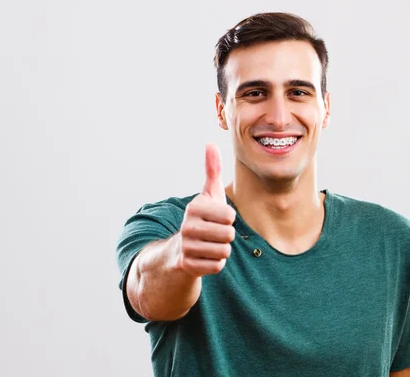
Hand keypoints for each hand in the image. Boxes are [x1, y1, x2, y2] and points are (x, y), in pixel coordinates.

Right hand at [175, 143, 235, 276]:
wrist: (179, 250)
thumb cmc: (202, 218)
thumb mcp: (208, 194)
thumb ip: (212, 170)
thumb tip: (210, 143)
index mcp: (194, 207)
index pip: (230, 216)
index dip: (228, 218)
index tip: (215, 218)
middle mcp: (187, 226)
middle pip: (229, 235)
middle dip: (226, 236)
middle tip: (213, 233)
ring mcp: (186, 247)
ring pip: (225, 251)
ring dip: (221, 250)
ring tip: (208, 244)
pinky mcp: (188, 265)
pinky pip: (218, 266)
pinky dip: (215, 263)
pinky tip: (204, 257)